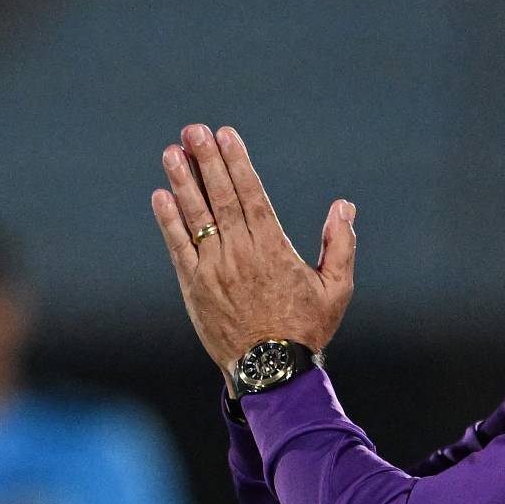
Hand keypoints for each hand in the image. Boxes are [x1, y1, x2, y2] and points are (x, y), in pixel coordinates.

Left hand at [151, 124, 356, 378]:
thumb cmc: (306, 329)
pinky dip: (169, 221)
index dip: (236, 162)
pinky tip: (161, 196)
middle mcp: (241, 253)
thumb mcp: (337, 288)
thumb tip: (344, 207)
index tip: (225, 136)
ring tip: (171, 153)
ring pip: (196, 217)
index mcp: (273, 248)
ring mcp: (214, 269)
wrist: (271, 372)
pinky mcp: (194, 287)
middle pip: (220, 197)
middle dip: (206, 161)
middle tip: (193, 131)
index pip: (251, 194)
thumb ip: (340, 245)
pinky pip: (179, 247)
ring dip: (183, 182)